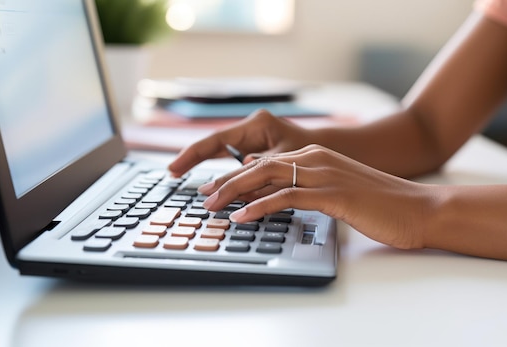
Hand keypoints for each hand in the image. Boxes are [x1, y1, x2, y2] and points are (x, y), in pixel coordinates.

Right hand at [168, 109, 310, 176]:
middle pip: (214, 145)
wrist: (334, 152)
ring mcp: (254, 137)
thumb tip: (232, 185)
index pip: (217, 140)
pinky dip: (223, 172)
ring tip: (182, 178)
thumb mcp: (285, 165)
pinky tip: (211, 183)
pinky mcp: (257, 148)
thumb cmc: (315, 155)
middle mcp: (252, 128)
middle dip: (193, 160)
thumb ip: (258, 175)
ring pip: (222, 153)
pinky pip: (233, 160)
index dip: (193, 155)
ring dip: (206, 167)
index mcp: (257, 125)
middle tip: (172, 174)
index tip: (175, 168)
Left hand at [198, 144, 434, 249]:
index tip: (216, 186)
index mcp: (317, 156)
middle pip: (260, 166)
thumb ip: (311, 188)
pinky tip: (241, 216)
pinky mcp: (332, 193)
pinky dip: (259, 206)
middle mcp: (316, 158)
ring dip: (234, 191)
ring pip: (267, 177)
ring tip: (212, 206)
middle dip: (227, 180)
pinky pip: (286, 197)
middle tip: (205, 195)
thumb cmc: (381, 204)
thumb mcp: (339, 191)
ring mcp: (324, 174)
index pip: (267, 162)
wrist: (418, 208)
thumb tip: (284, 196)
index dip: (237, 173)